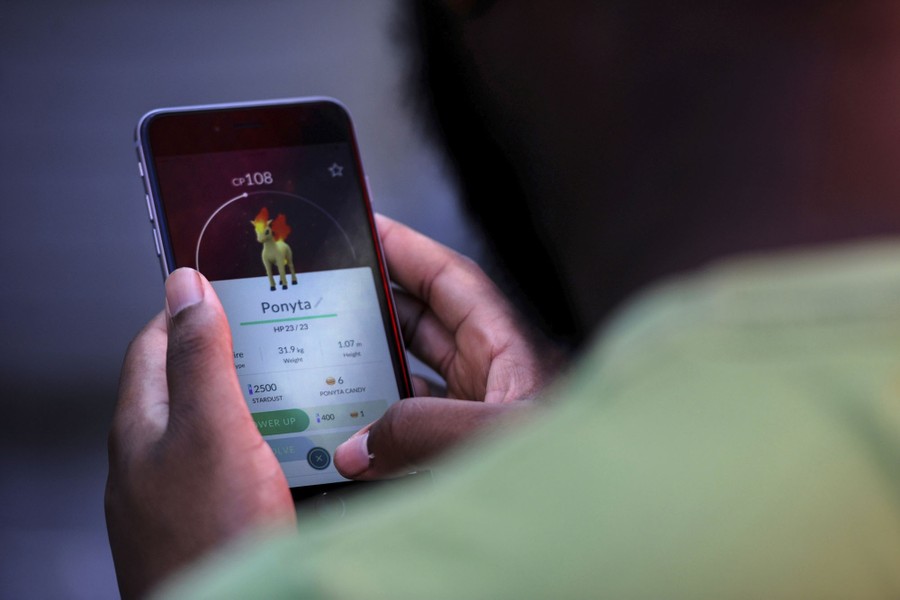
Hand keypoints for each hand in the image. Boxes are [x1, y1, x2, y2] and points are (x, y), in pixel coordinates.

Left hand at [105, 269, 294, 598]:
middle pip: (195, 382)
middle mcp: (155, 456)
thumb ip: (200, 356)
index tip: (234, 287)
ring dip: (262, 404)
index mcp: (143, 423)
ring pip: (224, 425)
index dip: (194, 307)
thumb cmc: (209, 539)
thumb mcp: (211, 430)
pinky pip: (241, 466)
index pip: (157, 340)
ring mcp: (182, 490)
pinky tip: (300, 453)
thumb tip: (185, 286)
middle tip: (285, 340)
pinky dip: (270, 448)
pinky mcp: (213, 517)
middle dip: (241, 356)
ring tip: (303, 392)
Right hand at [334, 214, 560, 479]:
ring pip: (414, 374)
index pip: (449, 280)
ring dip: (374, 370)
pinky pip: (415, 426)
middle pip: (423, 321)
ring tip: (327, 361)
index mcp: (509, 347)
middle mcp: (493, 373)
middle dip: (376, 303)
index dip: (407, 249)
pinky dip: (383, 426)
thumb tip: (359, 447)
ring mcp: (478, 412)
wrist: (607, 525)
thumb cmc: (578, 471)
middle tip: (330, 290)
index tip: (366, 227)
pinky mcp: (467, 451)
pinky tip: (353, 437)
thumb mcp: (494, 436)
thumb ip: (423, 433)